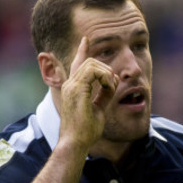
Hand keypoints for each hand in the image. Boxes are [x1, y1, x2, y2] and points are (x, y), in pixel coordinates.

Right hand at [58, 36, 118, 150]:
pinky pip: (94, 71)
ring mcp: (71, 86)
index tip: (85, 40)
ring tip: (109, 88)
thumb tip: (113, 83)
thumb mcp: (99, 110)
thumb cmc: (85, 132)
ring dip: (106, 74)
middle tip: (112, 85)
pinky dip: (105, 77)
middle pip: (88, 62)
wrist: (75, 143)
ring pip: (91, 64)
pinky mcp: (76, 89)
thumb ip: (104, 95)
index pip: (77, 65)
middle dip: (105, 69)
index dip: (82, 51)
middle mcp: (70, 85)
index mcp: (73, 89)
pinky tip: (108, 87)